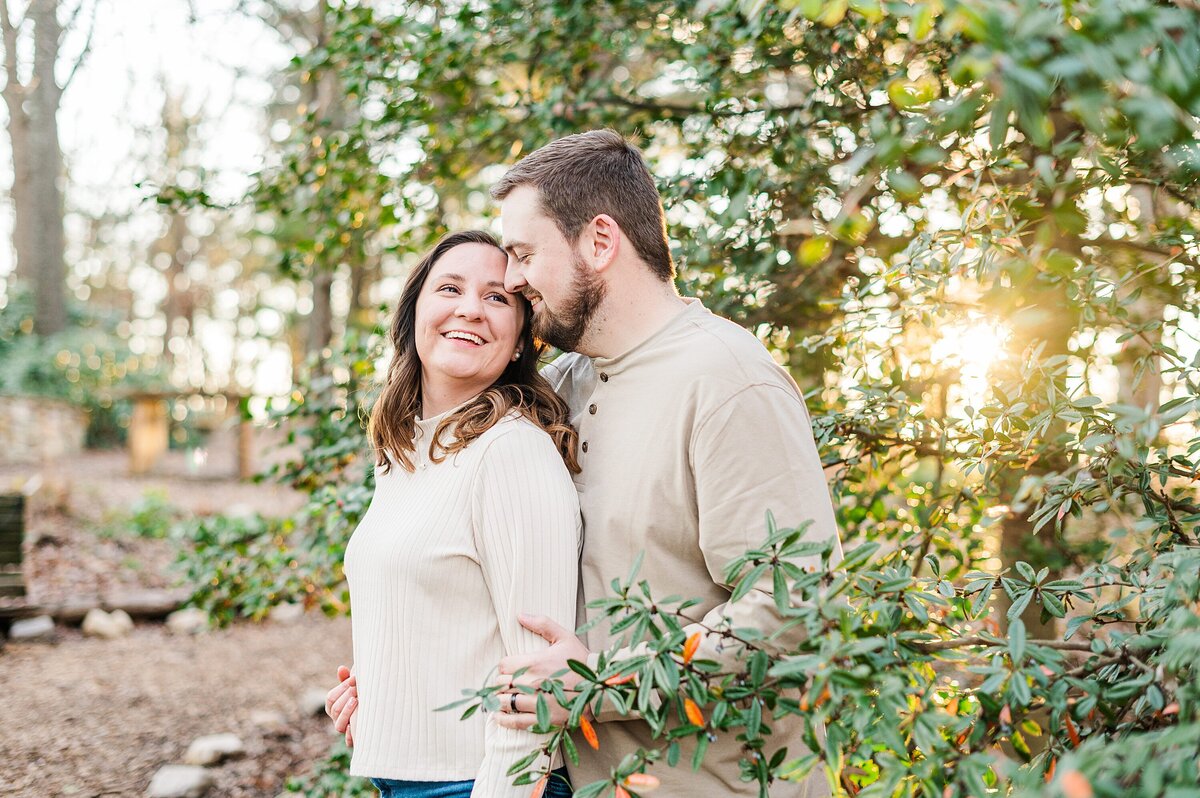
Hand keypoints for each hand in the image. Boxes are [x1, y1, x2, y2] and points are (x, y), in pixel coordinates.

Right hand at [325, 665, 357, 745]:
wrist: (378, 711)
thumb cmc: (364, 696)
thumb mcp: (356, 687)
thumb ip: (347, 679)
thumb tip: (341, 668)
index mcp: (334, 706)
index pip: (331, 698)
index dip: (341, 688)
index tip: (354, 678)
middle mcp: (336, 719)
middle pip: (335, 709)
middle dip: (346, 697)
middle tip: (358, 688)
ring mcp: (345, 730)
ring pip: (338, 725)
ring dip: (346, 713)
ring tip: (356, 701)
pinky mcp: (354, 739)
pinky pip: (349, 741)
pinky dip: (351, 736)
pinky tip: (355, 726)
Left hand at [494, 614, 591, 729]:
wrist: (600, 688)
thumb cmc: (580, 661)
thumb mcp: (565, 637)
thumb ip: (542, 624)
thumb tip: (519, 615)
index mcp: (536, 662)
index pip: (504, 665)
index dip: (505, 666)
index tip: (512, 668)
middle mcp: (534, 683)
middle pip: (501, 684)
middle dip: (502, 683)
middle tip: (509, 683)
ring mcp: (538, 703)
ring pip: (505, 702)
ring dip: (501, 700)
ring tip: (504, 698)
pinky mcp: (544, 720)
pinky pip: (515, 722)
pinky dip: (504, 720)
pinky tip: (501, 716)